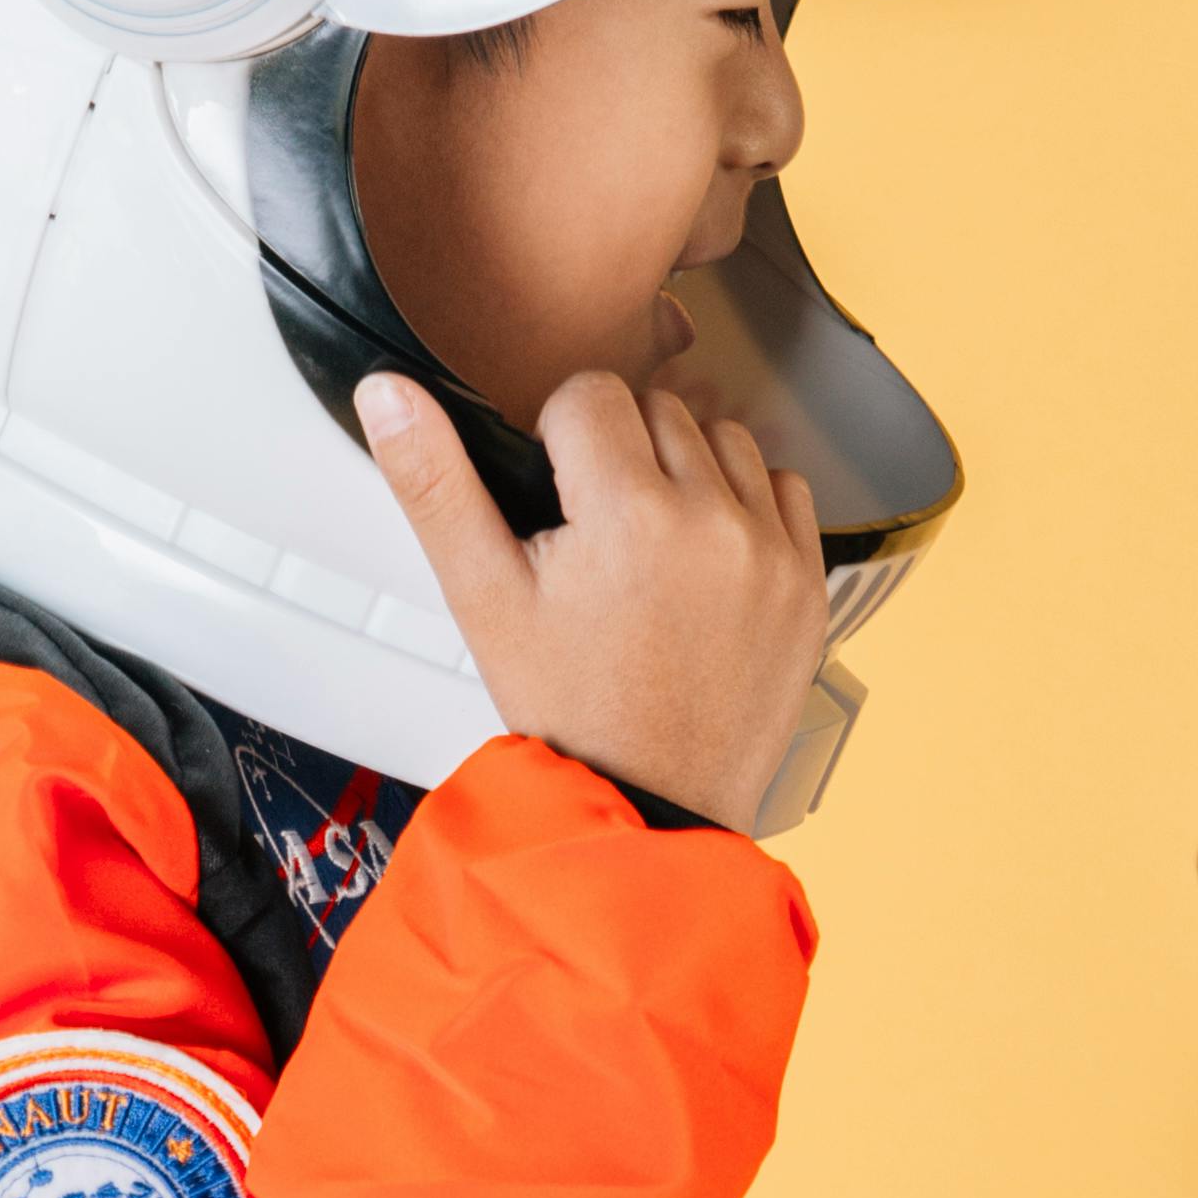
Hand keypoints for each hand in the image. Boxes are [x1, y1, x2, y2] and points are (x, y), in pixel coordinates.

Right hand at [356, 367, 829, 827]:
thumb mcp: (483, 598)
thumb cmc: (571, 712)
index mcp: (630, 514)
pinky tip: (706, 562)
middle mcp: (714, 521)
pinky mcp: (809, 582)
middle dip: (622, 455)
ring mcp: (772, 552)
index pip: (590, 393)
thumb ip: (434, 484)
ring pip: (725, 438)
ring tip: (651, 548)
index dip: (560, 441)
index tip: (560, 505)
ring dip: (687, 472)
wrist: (653, 804)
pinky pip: (785, 489)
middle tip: (599, 538)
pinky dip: (746, 508)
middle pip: (659, 408)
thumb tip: (388, 394)